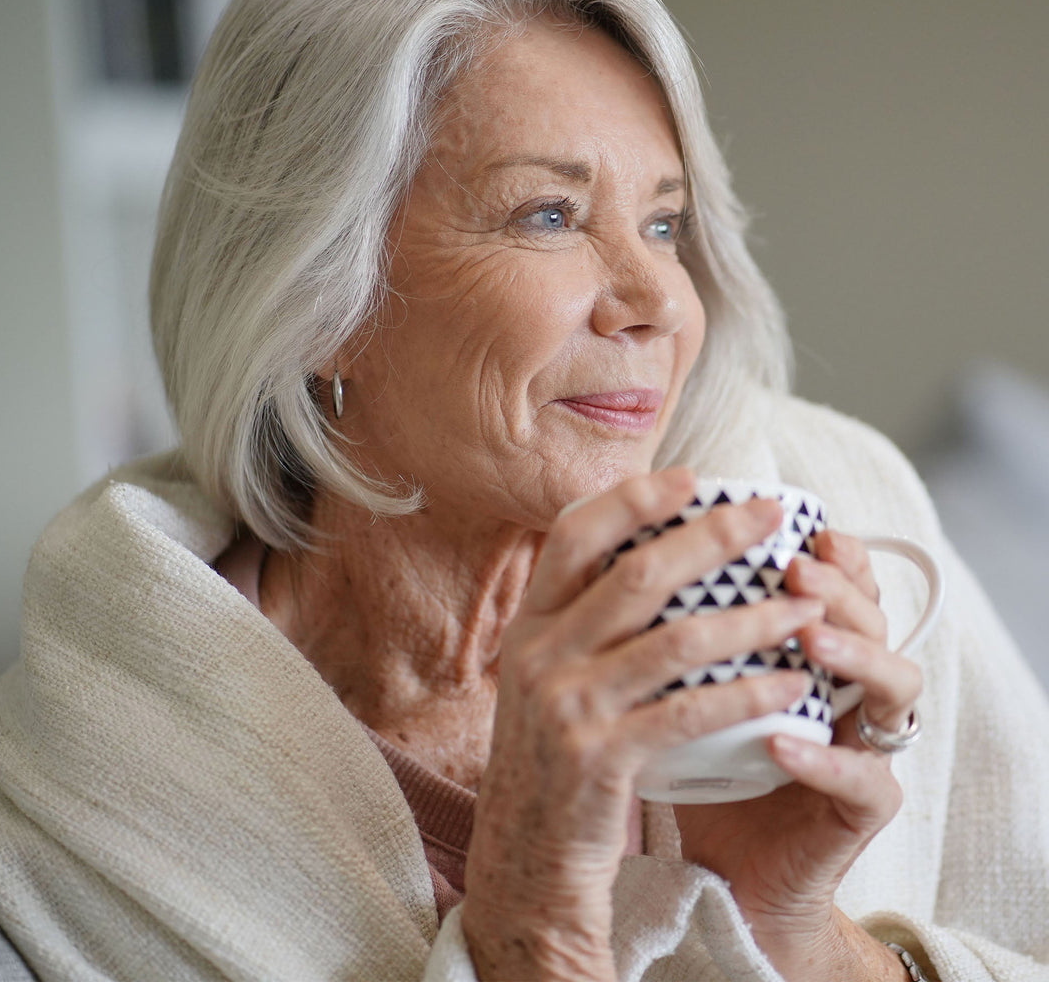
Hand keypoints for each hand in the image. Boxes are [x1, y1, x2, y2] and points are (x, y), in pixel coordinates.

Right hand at [461, 468, 824, 980]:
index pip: (573, 536)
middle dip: (713, 538)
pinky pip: (692, 714)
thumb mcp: (547, 675)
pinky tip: (794, 683)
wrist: (526, 854)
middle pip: (636, 575)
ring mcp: (568, 706)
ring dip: (752, 617)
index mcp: (530, 623)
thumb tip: (651, 555)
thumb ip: (583, 620)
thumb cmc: (554, 753)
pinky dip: (749, 693)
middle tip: (771, 516)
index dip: (632, 500)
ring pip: (676, 642)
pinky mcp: (602, 759)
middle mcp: (540, 654)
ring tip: (807, 605)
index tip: (691, 478)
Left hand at [673, 530, 922, 981]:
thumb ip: (679, 625)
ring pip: (895, 684)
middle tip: (797, 567)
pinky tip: (780, 742)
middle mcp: (852, 686)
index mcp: (815, 649)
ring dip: (854, 653)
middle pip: (874, 618)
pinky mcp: (865, 808)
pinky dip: (823, 759)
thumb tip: (627, 548)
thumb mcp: (687, 683)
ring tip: (807, 636)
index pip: (843, 585)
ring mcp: (867, 745)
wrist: (724, 866)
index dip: (835, 553)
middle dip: (840, 587)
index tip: (794, 524)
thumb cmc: (701, 760)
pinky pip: (864, 779)